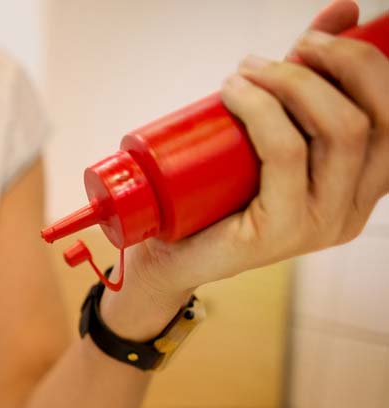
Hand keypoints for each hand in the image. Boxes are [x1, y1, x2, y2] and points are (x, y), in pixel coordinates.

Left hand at [124, 0, 387, 303]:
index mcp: (362, 185)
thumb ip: (306, 79)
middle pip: (375, 116)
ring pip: (340, 131)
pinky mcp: (281, 234)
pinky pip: (287, 154)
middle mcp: (353, 209)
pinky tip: (236, 91)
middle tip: (282, 51)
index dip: (368, 63)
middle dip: (336, 63)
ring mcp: (321, 225)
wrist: (166, 256)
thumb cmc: (213, 193)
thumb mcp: (266, 129)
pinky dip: (263, 110)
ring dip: (293, 82)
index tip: (318, 36)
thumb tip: (344, 11)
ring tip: (245, 71)